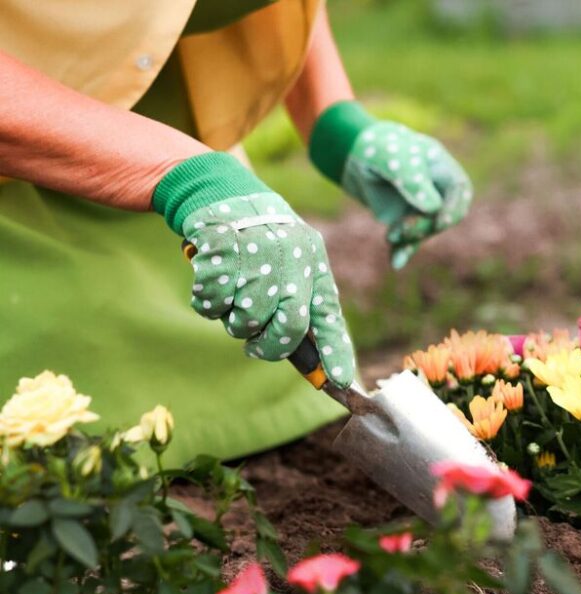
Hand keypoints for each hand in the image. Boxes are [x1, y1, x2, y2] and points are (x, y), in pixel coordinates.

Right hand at [154, 153, 355, 386]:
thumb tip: (314, 361)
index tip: (342, 382)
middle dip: (269, 346)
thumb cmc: (263, 242)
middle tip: (254, 345)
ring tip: (231, 297)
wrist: (226, 193)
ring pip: (245, 320)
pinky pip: (211, 303)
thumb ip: (300, 305)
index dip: (336, 352)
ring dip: (232, 320)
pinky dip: (207, 302)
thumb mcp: (293, 264)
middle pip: (289, 326)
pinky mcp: (220, 250)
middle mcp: (292, 259)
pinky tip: (212, 280)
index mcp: (314, 265)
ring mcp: (256, 253)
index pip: (329, 316)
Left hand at [309, 102, 471, 268]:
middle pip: (445, 216)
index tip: (441, 220)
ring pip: (427, 231)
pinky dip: (403, 250)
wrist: (353, 156)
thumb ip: (413, 181)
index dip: (454, 207)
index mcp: (443, 169)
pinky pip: (409, 240)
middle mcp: (437, 190)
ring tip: (390, 237)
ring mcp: (422, 208)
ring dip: (411, 238)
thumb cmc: (379, 148)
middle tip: (403, 229)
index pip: (459, 191)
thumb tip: (433, 208)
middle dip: (427, 226)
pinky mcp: (405, 221)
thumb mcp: (394, 159)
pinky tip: (395, 262)